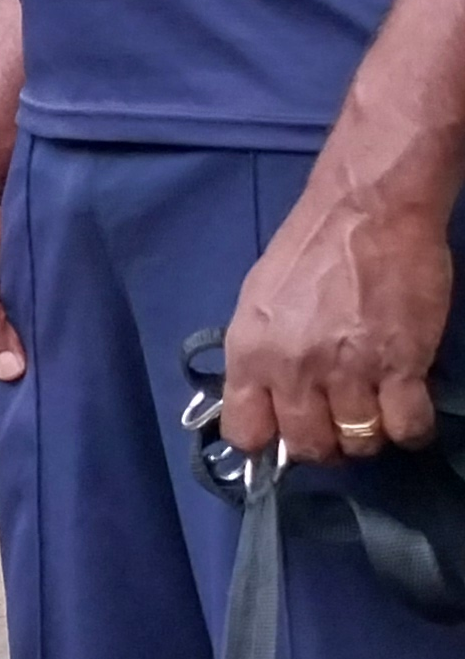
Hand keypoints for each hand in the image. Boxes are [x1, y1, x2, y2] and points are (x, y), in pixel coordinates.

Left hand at [219, 170, 451, 463]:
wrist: (366, 211)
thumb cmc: (309, 251)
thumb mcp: (257, 304)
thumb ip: (258, 356)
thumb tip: (263, 401)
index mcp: (250, 353)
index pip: (245, 433)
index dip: (268, 442)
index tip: (286, 433)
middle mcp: (293, 369)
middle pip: (308, 447)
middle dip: (325, 446)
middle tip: (339, 425)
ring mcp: (348, 370)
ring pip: (359, 442)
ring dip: (369, 436)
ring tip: (375, 412)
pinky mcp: (401, 365)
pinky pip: (407, 426)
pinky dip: (411, 429)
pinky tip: (408, 412)